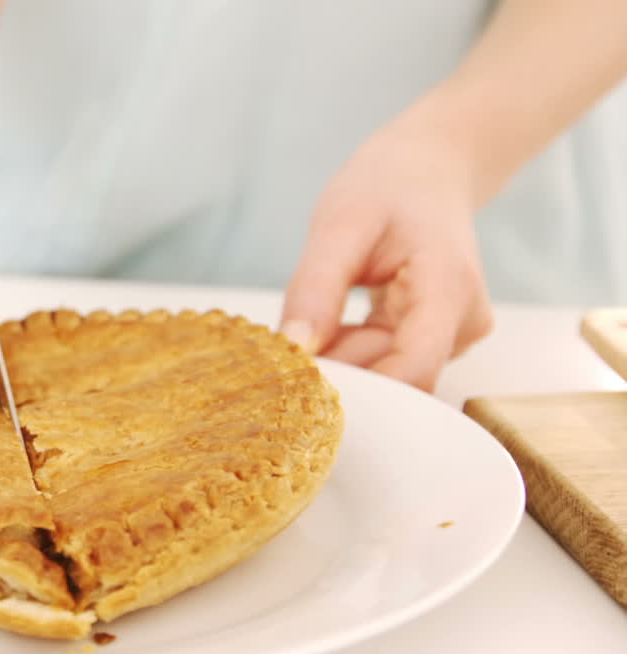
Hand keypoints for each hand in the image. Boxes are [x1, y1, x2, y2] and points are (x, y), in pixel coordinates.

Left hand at [278, 114, 493, 392]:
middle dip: (338, 367)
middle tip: (290, 341)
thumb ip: (316, 288)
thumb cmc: (388, 186)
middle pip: (394, 378)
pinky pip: (384, 361)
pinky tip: (336, 316)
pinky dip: (350, 347)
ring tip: (319, 310)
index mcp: (449, 292)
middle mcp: (461, 324)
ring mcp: (452, 335)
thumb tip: (294, 349)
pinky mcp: (435, 339)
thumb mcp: (339, 226)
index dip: (356, 387)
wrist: (428, 168)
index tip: (300, 378)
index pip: (412, 373)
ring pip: (385, 373)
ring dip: (341, 354)